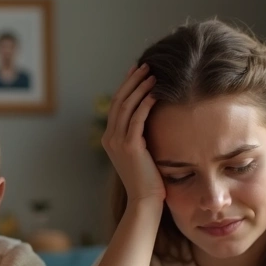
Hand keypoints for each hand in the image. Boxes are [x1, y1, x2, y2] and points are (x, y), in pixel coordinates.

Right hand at [101, 64, 164, 209]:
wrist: (145, 201)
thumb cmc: (148, 179)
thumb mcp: (140, 153)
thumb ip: (139, 135)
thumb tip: (151, 117)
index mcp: (109, 138)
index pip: (116, 105)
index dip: (126, 86)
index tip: (137, 71)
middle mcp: (109, 138)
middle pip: (119, 101)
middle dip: (132, 81)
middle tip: (145, 65)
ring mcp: (117, 142)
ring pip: (126, 106)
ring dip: (139, 88)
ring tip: (152, 74)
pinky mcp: (129, 146)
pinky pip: (136, 119)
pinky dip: (145, 103)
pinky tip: (155, 93)